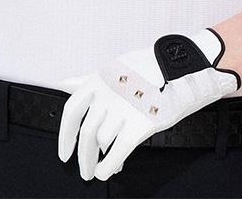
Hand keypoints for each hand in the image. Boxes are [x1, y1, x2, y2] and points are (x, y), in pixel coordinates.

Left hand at [56, 27, 241, 181]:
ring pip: (102, 142)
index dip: (65, 136)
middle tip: (83, 170)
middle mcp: (107, 95)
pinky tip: (107, 172)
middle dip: (83, 157)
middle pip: (86, 133)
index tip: (65, 154)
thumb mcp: (112, 69)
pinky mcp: (140, 124)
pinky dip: (109, 165)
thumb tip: (63, 84)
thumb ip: (86, 80)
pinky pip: (118, 151)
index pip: (71, 112)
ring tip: (101, 167)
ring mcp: (123, 110)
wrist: (178, 70)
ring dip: (98, 160)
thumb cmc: (145, 71)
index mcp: (97, 80)